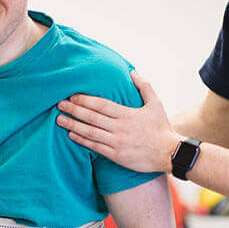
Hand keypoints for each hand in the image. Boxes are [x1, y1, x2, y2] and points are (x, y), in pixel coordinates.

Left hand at [56, 71, 180, 172]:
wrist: (170, 153)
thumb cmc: (162, 128)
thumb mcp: (155, 104)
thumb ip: (144, 86)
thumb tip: (133, 72)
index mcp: (127, 114)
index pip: (101, 105)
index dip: (85, 99)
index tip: (72, 95)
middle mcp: (120, 128)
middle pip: (92, 117)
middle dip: (74, 110)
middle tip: (59, 104)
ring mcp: (117, 142)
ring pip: (90, 132)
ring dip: (73, 125)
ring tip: (60, 119)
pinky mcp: (116, 156)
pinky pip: (95, 147)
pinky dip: (82, 141)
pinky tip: (71, 135)